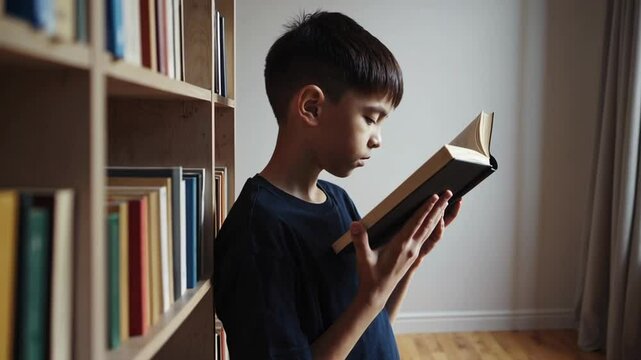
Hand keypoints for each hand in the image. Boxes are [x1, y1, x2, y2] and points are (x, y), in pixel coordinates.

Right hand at [350, 191, 452, 308]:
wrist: (377, 294)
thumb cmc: (370, 275)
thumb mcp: (363, 258)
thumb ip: (360, 240)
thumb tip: (355, 224)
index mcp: (401, 246)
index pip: (416, 223)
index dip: (425, 209)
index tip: (434, 197)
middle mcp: (411, 248)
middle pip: (428, 224)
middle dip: (439, 208)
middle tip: (448, 193)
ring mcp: (413, 252)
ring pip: (429, 230)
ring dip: (438, 215)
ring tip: (446, 202)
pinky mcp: (413, 255)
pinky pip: (426, 237)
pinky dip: (432, 226)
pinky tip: (435, 221)